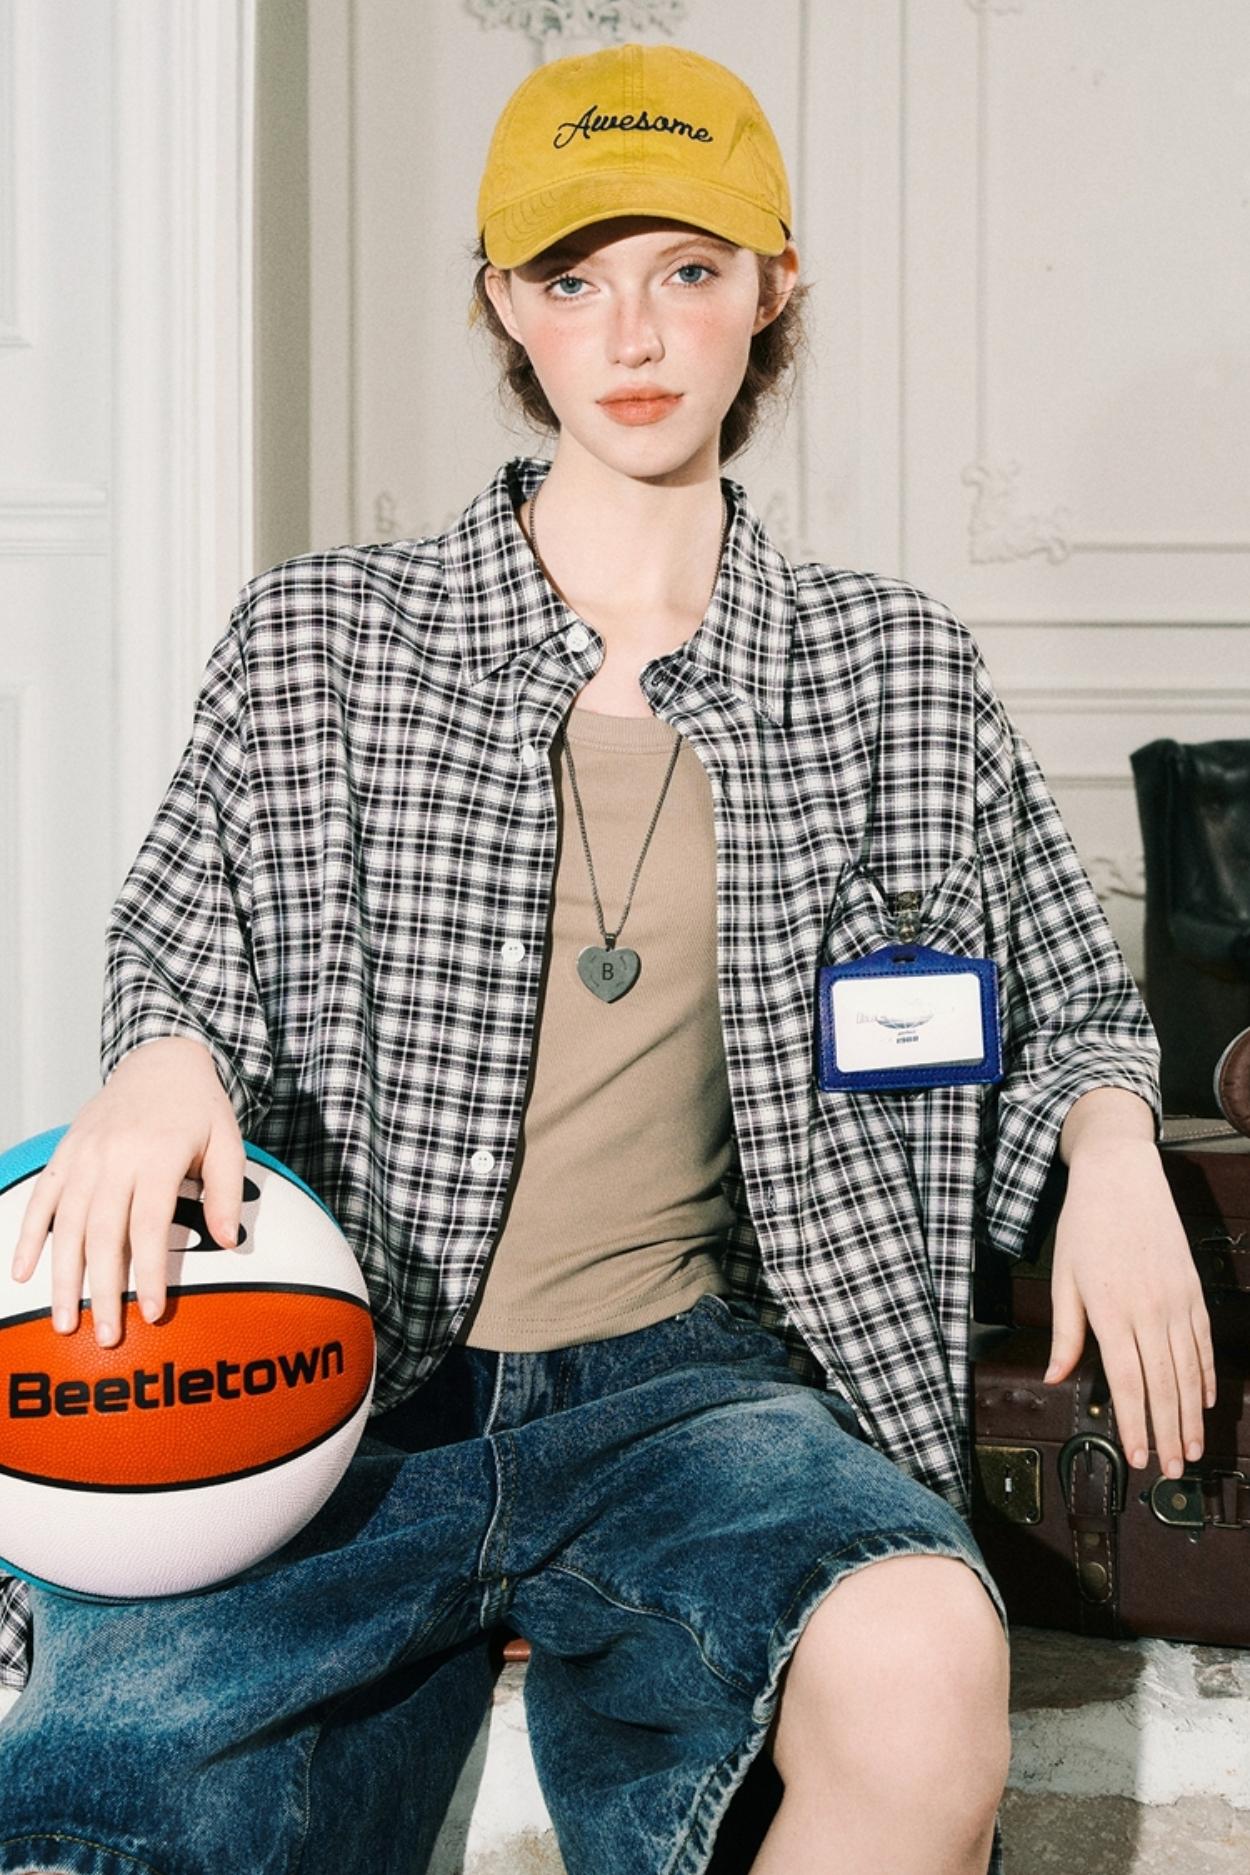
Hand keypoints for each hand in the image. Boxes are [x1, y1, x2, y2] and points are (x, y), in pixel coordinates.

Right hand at [9, 1036, 244, 1348]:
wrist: (161, 1059)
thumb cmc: (199, 1109)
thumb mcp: (228, 1142)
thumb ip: (224, 1192)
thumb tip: (230, 1241)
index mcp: (159, 1154)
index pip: (149, 1225)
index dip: (147, 1272)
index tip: (150, 1313)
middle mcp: (115, 1156)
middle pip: (103, 1233)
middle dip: (102, 1290)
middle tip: (106, 1336)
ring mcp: (85, 1155)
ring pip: (66, 1224)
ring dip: (62, 1276)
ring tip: (64, 1321)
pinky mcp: (66, 1152)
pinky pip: (42, 1198)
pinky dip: (28, 1236)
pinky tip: (23, 1273)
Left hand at [1045, 1137, 1215, 1477]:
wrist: (1121, 1176)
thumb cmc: (1084, 1226)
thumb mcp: (1063, 1278)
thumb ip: (1065, 1332)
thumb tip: (1057, 1377)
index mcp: (1111, 1310)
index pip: (1126, 1381)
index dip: (1135, 1423)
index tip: (1139, 1456)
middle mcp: (1148, 1310)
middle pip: (1163, 1384)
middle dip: (1168, 1433)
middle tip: (1171, 1471)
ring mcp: (1175, 1300)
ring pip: (1187, 1369)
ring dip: (1191, 1415)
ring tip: (1192, 1450)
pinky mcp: (1192, 1289)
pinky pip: (1202, 1341)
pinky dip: (1205, 1374)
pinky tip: (1204, 1401)